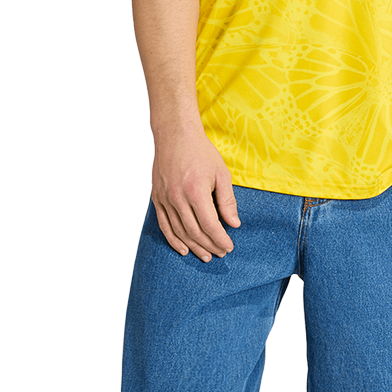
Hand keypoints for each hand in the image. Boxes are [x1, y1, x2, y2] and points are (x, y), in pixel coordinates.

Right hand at [150, 125, 239, 260]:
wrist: (175, 135)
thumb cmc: (200, 152)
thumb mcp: (221, 174)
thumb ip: (227, 201)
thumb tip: (234, 224)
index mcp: (196, 191)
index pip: (209, 225)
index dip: (220, 239)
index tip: (229, 247)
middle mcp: (177, 197)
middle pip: (194, 232)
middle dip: (209, 246)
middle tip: (220, 253)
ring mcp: (165, 199)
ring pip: (179, 232)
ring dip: (193, 247)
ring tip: (205, 255)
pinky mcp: (157, 198)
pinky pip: (164, 225)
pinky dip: (173, 240)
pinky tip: (183, 249)